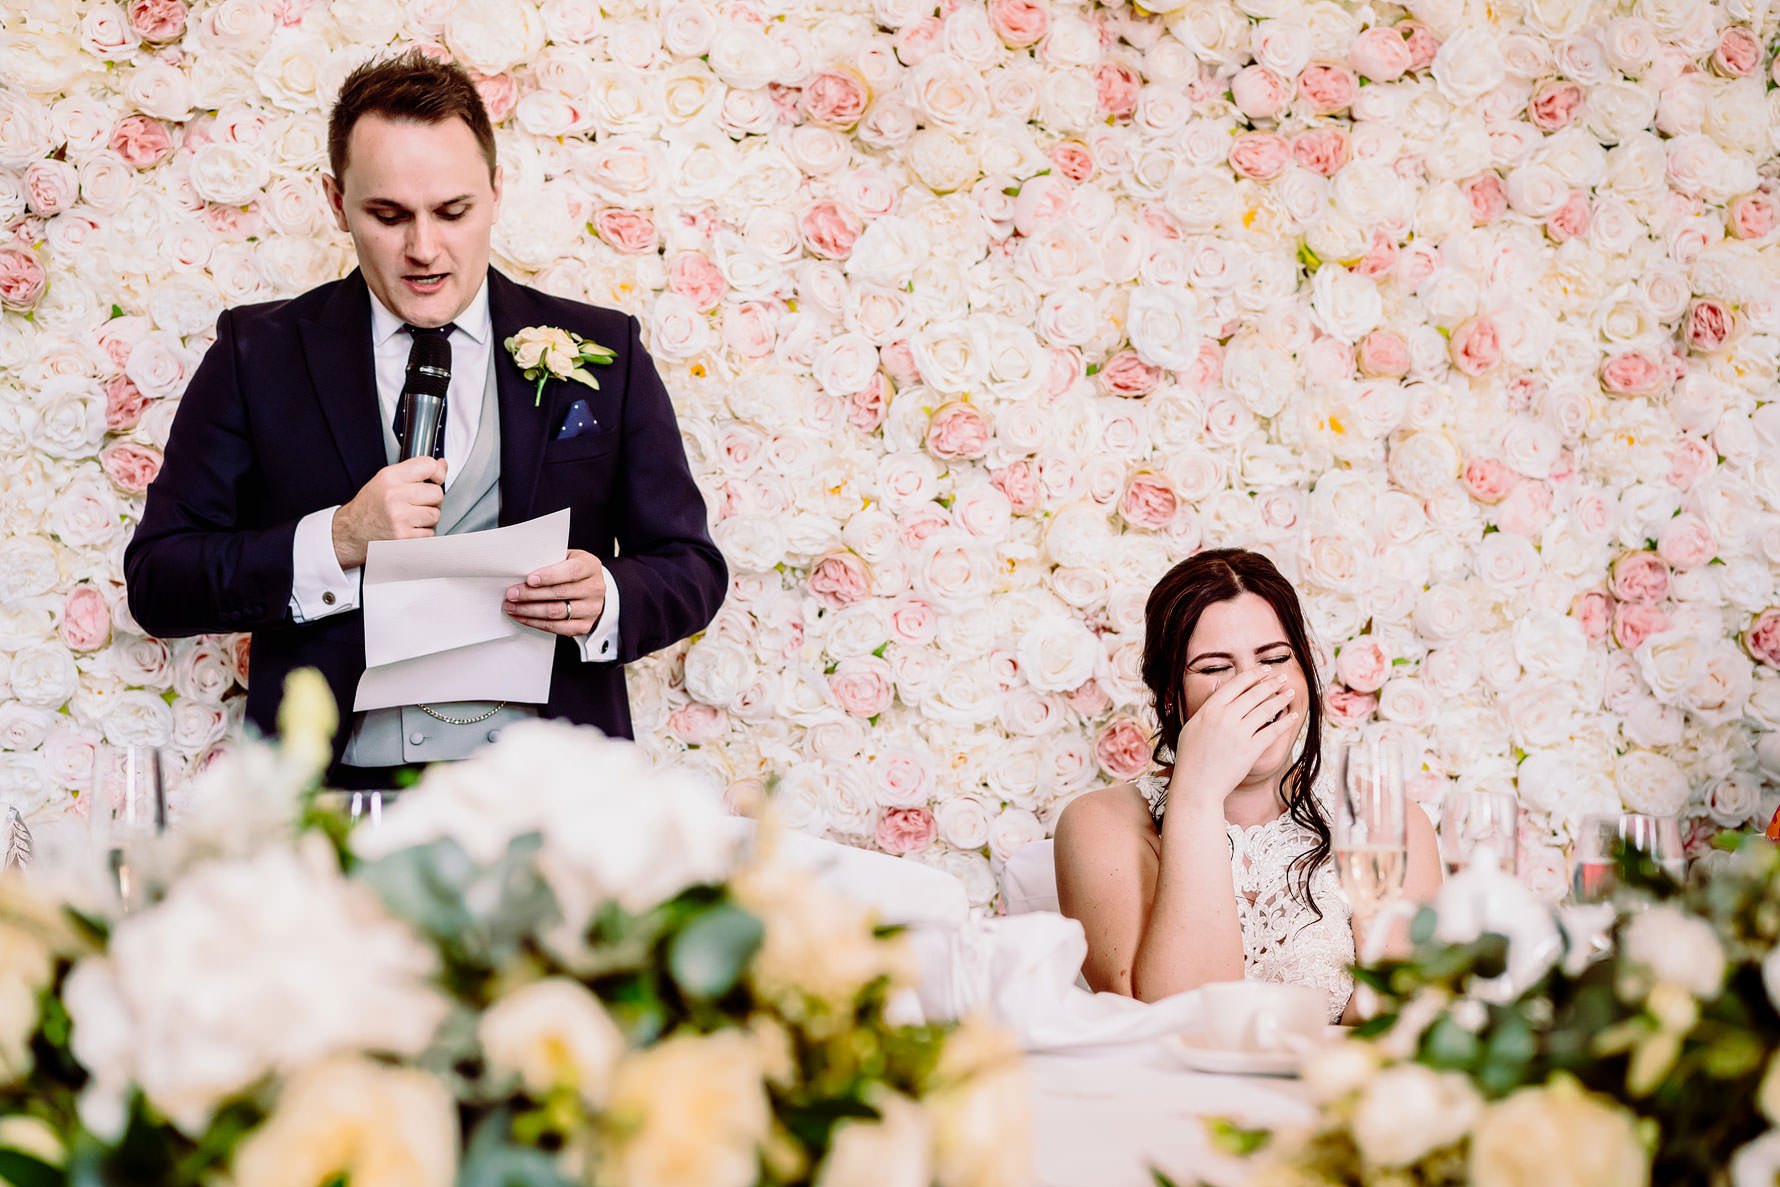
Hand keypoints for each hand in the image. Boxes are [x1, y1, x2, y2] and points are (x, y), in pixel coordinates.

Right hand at [331, 457, 447, 568]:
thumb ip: (414, 471)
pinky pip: (430, 533)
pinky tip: (407, 529)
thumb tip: (441, 464)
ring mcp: (400, 517)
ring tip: (410, 517)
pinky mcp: (404, 537)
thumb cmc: (369, 507)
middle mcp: (394, 496)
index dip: (437, 472)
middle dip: (431, 500)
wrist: (352, 532)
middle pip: (437, 493)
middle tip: (417, 503)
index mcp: (390, 477)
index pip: (428, 466)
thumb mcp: (386, 480)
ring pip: (435, 515)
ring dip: (427, 518)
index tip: (435, 478)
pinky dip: (422, 534)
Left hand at [505, 549, 605, 636]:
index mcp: (590, 567)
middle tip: (511, 594)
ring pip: (555, 612)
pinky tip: (522, 617)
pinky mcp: (584, 626)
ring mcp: (591, 609)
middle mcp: (594, 588)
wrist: (591, 590)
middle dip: (530, 594)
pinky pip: (556, 627)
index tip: (529, 579)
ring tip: (511, 606)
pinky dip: (535, 622)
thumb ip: (550, 561)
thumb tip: (521, 569)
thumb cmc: (573, 571)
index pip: (572, 571)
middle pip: (560, 593)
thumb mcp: (567, 558)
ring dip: (529, 610)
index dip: (549, 575)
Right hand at [1170, 668, 1300, 807]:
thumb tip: (1218, 685)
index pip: (1236, 684)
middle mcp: (1225, 718)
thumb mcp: (1192, 725)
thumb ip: (1207, 705)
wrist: (1196, 786)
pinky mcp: (1250, 750)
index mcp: (1210, 709)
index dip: (1254, 674)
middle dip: (1272, 683)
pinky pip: (1272, 732)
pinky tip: (1292, 716)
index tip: (1266, 670)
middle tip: (1283, 678)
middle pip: (1254, 693)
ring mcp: (1238, 734)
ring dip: (1281, 698)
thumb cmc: (1191, 757)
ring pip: (1266, 710)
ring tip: (1290, 692)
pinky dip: (1285, 722)